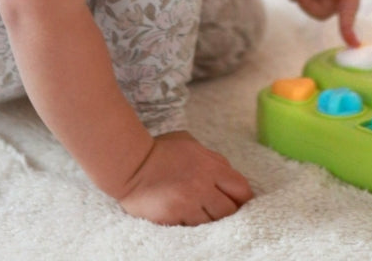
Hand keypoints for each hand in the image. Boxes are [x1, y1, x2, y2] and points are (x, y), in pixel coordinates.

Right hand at [118, 131, 253, 224]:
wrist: (130, 162)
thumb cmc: (159, 150)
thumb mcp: (191, 143)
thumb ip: (212, 158)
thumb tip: (227, 173)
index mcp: (210, 165)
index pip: (242, 189)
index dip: (241, 198)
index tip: (235, 201)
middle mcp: (203, 184)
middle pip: (230, 210)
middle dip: (227, 212)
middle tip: (216, 210)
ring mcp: (189, 202)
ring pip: (213, 222)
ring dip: (208, 220)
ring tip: (198, 212)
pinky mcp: (174, 216)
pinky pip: (192, 228)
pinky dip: (191, 225)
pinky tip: (184, 216)